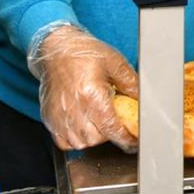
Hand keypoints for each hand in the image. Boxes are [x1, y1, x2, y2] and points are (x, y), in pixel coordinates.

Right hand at [30, 25, 139, 152]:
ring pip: (81, 143)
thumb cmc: (83, 54)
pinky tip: (83, 125)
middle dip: (109, 134)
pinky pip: (64, 142)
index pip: (112, 128)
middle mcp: (73, 109)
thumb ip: (132, 83)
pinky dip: (76, 139)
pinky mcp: (49, 119)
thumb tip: (144, 101)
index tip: (134, 140)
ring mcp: (59, 116)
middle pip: (97, 139)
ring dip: (93, 137)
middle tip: (113, 119)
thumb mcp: (115, 63)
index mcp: (91, 95)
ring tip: (98, 119)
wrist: (56, 50)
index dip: (126, 138)